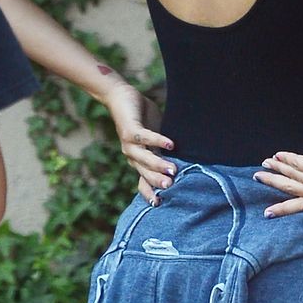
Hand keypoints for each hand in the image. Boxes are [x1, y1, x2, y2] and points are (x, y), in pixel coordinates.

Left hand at [103, 79, 175, 202]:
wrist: (121, 98)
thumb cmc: (142, 119)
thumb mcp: (155, 140)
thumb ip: (163, 152)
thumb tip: (181, 164)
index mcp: (138, 161)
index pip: (143, 182)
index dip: (150, 193)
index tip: (160, 204)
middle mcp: (132, 156)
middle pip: (144, 173)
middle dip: (157, 181)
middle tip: (170, 187)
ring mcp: (129, 144)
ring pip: (144, 158)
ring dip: (158, 164)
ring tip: (173, 169)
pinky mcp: (130, 129)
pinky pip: (144, 137)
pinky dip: (157, 140)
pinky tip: (170, 144)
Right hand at [255, 120, 302, 217]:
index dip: (287, 207)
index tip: (272, 211)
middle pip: (294, 193)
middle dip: (274, 186)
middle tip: (259, 182)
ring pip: (292, 178)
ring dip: (276, 169)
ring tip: (264, 165)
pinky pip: (296, 164)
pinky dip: (286, 158)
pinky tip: (277, 155)